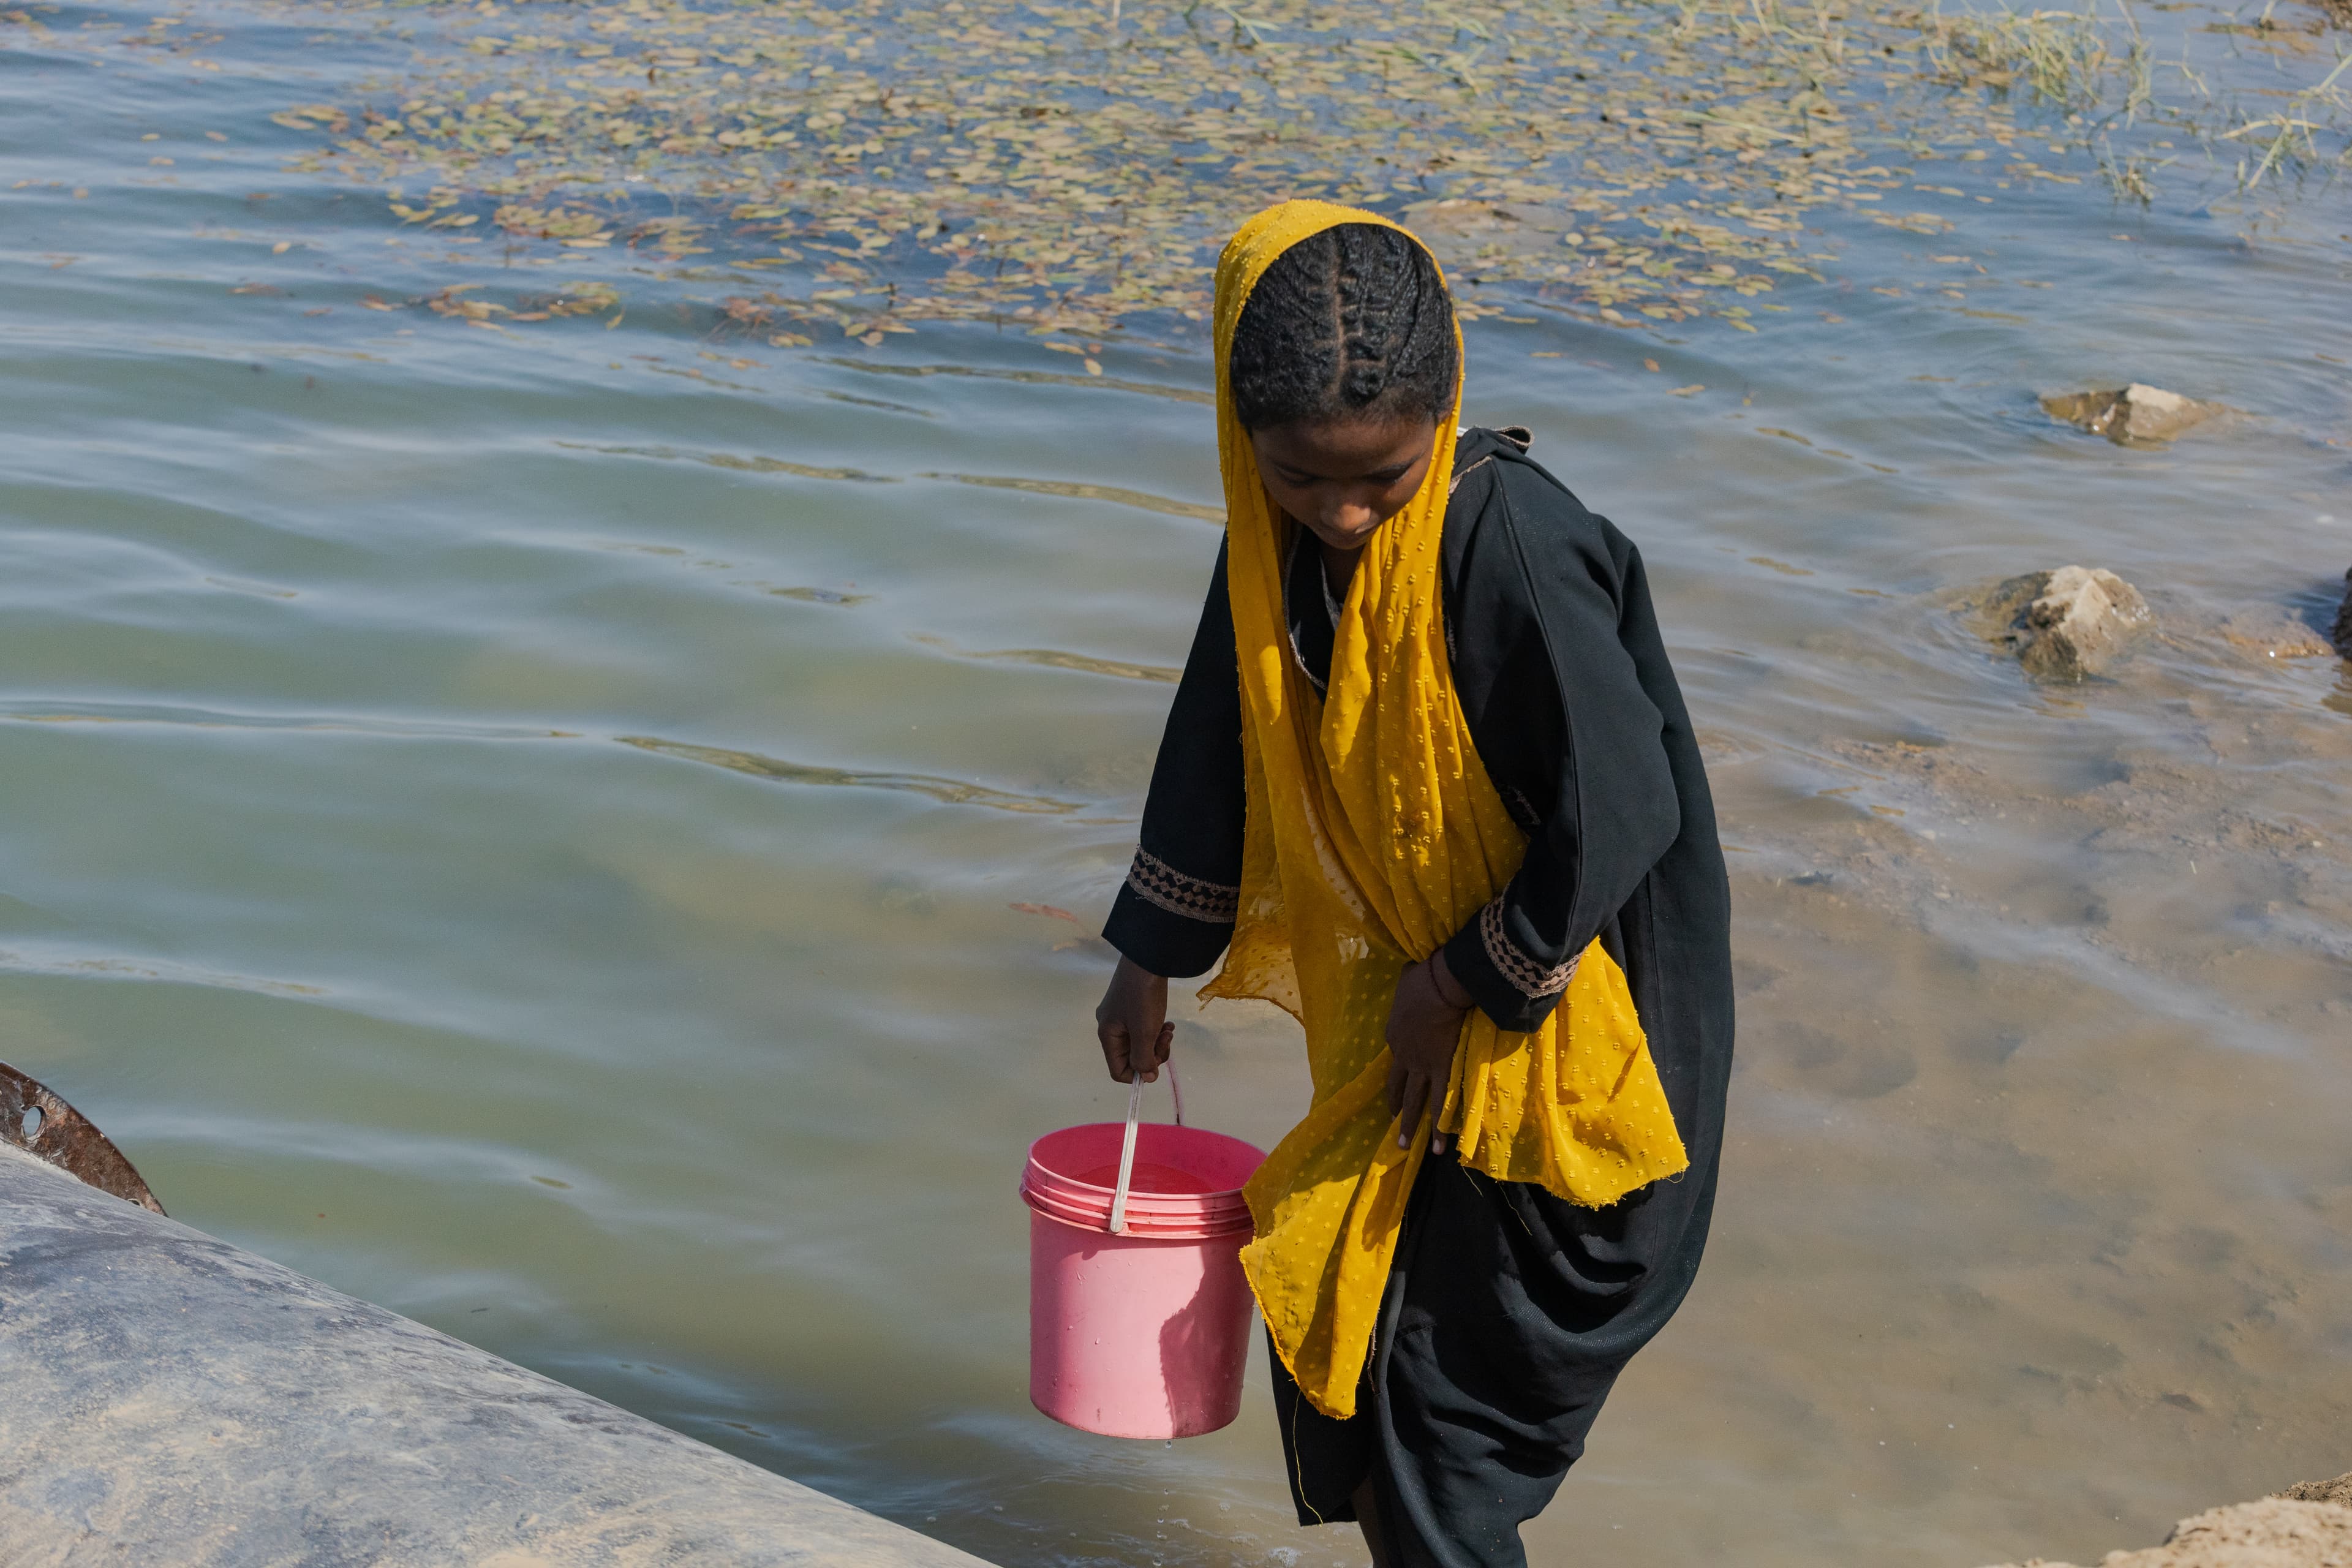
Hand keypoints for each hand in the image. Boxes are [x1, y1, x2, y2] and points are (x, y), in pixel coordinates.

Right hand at [1095, 954, 1172, 1083]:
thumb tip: (1147, 1078)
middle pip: (1130, 1056)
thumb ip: (1144, 1058)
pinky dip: (1155, 1028)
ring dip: (1156, 1041)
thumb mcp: (1144, 1032)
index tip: (1157, 1062)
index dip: (1138, 1073)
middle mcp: (1110, 1027)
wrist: (1148, 956)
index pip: (1118, 1070)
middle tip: (1166, 1039)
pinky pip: (1142, 1027)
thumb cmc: (1143, 996)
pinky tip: (1167, 1021)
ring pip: (1139, 1042)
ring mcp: (1120, 1015)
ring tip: (1168, 1028)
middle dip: (1152, 1053)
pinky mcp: (1131, 1005)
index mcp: (1107, 1035)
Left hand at [1385, 951, 1471, 1153]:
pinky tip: (1440, 1146)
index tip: (1406, 1070)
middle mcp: (1403, 1056)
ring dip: (1410, 1125)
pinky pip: (1441, 1103)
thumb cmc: (1423, 978)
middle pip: (1397, 1086)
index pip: (1397, 1053)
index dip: (1402, 1062)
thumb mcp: (1407, 979)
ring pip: (1414, 1102)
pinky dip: (1439, 1126)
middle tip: (1392, 1125)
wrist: (1438, 987)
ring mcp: (1421, 1067)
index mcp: (1393, 1034)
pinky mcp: (1441, 1071)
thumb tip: (1414, 971)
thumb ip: (1411, 982)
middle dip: (1395, 1106)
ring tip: (1406, 1146)